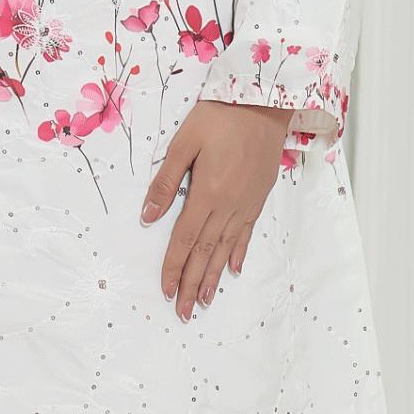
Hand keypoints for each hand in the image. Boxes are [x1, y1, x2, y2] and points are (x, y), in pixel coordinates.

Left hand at [140, 100, 292, 321]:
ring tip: (205, 301)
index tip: (166, 291)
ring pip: (226, 249)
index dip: (174, 267)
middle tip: (183, 312)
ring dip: (214, 277)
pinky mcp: (258, 198)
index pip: (184, 240)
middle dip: (193, 284)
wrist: (265, 101)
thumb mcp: (184, 142)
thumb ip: (166, 181)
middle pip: (206, 253)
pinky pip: (246, 233)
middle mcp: (228, 206)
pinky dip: (238, 253)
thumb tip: (148, 217)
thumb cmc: (220, 115)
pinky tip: (233, 269)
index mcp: (207, 193)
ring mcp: (246, 204)